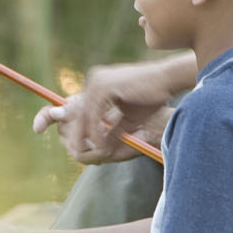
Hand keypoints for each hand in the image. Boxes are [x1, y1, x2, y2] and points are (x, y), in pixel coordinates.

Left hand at [33, 60, 182, 163]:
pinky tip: (101, 145)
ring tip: (90, 153)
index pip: (78, 107)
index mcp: (97, 83)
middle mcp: (94, 79)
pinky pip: (94, 115)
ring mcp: (97, 81)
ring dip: (86, 137)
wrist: (169, 80)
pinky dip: (96, 132)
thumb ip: (111, 129)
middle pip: (76, 111)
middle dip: (75, 134)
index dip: (69, 124)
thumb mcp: (127, 118)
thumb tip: (95, 148)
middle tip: (76, 152)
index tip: (63, 139)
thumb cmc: (152, 97)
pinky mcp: (104, 87)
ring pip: (85, 116)